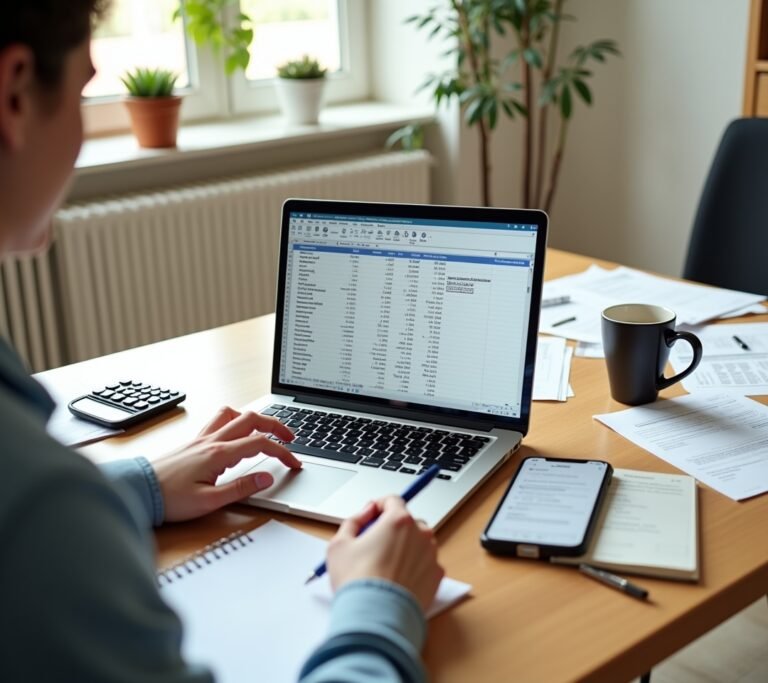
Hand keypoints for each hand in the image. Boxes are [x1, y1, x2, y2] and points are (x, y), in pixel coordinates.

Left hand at [152, 407, 300, 521]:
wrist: (139, 491)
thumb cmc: (170, 499)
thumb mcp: (210, 501)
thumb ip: (241, 488)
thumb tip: (268, 478)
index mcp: (219, 454)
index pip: (261, 444)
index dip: (283, 452)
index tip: (295, 463)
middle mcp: (212, 440)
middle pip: (251, 419)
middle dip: (275, 425)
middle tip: (290, 438)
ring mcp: (202, 438)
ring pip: (234, 413)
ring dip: (254, 417)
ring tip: (265, 430)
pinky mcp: (194, 442)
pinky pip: (218, 420)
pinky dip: (235, 419)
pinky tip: (236, 432)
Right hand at [326, 497, 443, 610]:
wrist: (375, 617)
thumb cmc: (357, 581)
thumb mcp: (339, 544)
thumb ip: (354, 520)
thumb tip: (366, 512)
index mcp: (398, 520)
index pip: (393, 500)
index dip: (380, 506)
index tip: (372, 516)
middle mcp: (420, 534)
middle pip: (408, 522)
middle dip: (393, 529)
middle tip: (375, 545)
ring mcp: (431, 555)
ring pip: (419, 543)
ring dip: (406, 548)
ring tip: (385, 567)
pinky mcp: (437, 576)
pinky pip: (426, 564)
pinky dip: (415, 567)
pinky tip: (397, 580)